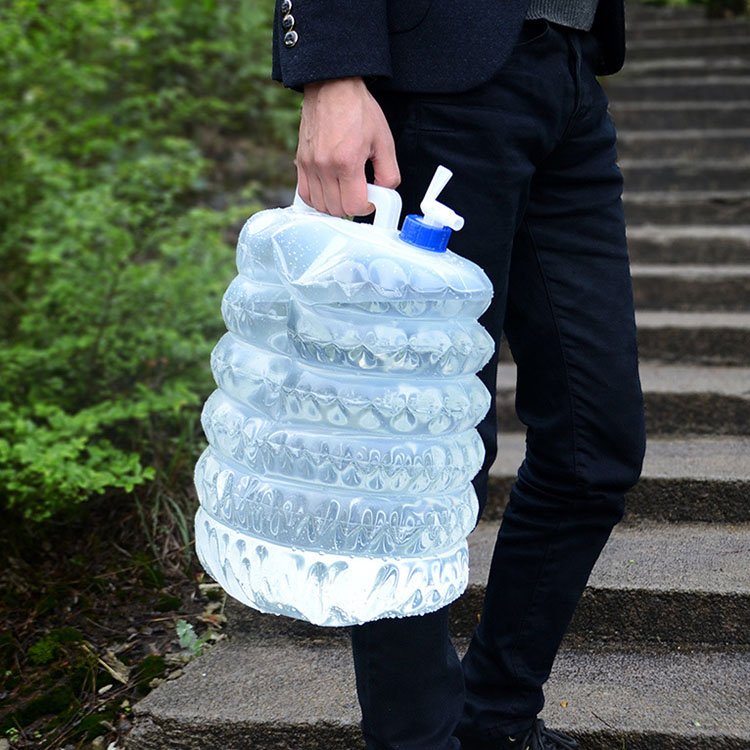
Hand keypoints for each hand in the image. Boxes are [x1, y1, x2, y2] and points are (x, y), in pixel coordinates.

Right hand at [296, 77, 400, 216]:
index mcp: (346, 162)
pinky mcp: (301, 162)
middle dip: (351, 207)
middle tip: (360, 193)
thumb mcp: (384, 141)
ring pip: (320, 206)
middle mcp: (324, 166)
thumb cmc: (357, 109)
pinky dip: (318, 199)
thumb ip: (388, 172)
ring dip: (334, 205)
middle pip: (336, 210)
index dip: (366, 207)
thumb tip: (384, 192)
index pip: (353, 206)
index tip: (371, 199)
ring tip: (345, 191)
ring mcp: (310, 165)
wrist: (332, 87)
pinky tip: (329, 190)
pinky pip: (305, 194)